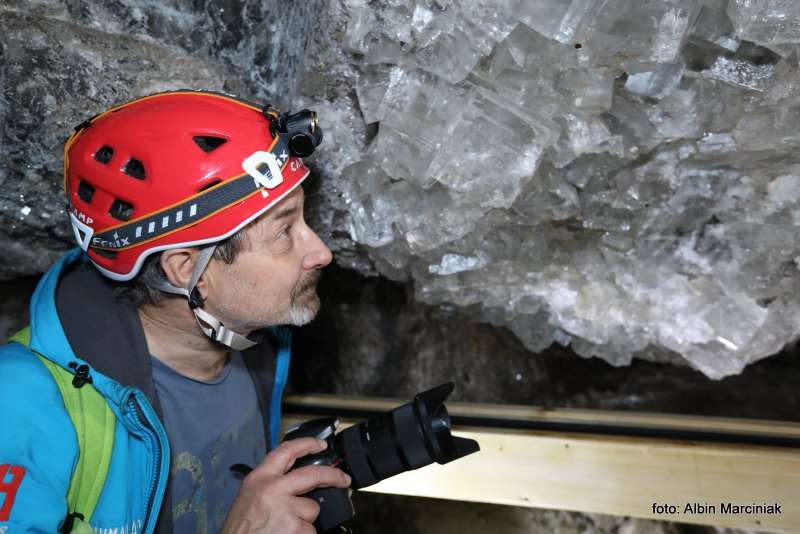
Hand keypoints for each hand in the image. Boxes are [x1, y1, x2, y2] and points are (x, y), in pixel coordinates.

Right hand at [223, 437, 351, 533]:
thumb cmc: (239, 530)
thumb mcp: (249, 498)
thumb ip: (270, 486)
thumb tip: (295, 483)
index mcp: (259, 479)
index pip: (286, 451)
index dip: (307, 444)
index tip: (321, 444)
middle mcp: (273, 489)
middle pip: (312, 474)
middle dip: (332, 476)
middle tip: (343, 479)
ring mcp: (285, 508)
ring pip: (311, 509)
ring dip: (305, 521)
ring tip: (285, 528)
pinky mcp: (295, 526)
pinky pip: (310, 530)